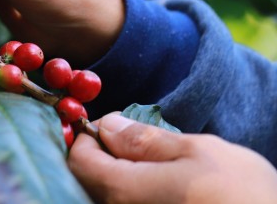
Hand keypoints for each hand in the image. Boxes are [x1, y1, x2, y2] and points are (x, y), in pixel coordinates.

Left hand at [69, 113, 276, 202]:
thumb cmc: (244, 195)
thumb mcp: (198, 152)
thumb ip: (144, 140)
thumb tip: (107, 126)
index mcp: (125, 193)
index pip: (79, 161)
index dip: (87, 137)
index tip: (109, 126)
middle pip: (88, 183)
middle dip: (103, 157)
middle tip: (129, 141)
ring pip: (107, 199)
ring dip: (119, 178)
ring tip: (151, 165)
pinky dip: (134, 195)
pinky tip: (160, 188)